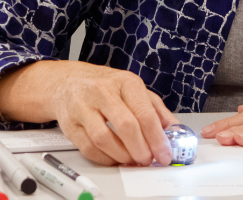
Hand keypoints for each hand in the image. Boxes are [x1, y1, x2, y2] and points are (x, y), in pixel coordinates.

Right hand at [0, 60, 177, 166]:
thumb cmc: (106, 86)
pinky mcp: (70, 124)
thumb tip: (174, 130)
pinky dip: (105, 159)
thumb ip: (156, 110)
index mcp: (125, 82)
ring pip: (104, 139)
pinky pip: (88, 148)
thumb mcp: (134, 89)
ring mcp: (83, 107)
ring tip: (132, 160)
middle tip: (148, 159)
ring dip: (122, 156)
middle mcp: (103, 92)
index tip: (164, 153)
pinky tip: (114, 158)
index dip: (157, 138)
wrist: (68, 82)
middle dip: (141, 149)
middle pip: (125, 126)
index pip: (144, 113)